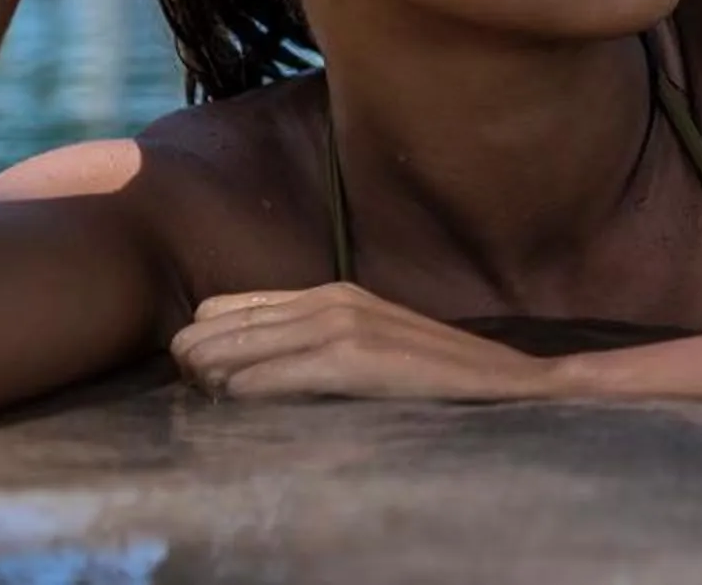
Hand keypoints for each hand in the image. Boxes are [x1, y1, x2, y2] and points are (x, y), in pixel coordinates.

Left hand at [171, 284, 556, 403]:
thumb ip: (304, 346)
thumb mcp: (361, 345)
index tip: (205, 383)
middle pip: (214, 328)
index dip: (203, 347)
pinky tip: (245, 409)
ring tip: (216, 406)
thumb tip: (229, 363)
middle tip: (200, 398)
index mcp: (328, 294)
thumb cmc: (429, 377)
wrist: (506, 381)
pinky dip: (244, 396)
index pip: (222, 309)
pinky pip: (267, 378)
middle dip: (195, 365)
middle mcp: (330, 300)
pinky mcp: (352, 358)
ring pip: (231, 350)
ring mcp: (341, 325)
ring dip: (210, 381)